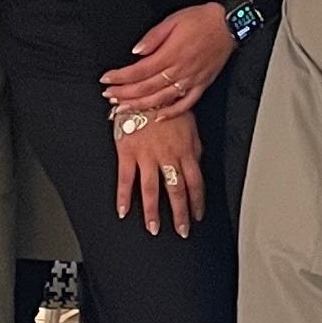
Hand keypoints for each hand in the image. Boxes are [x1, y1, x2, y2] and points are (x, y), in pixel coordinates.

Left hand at [103, 2, 237, 118]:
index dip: (120, 77)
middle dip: (124, 94)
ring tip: (123, 109)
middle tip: (109, 97)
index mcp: (170, 54)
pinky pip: (186, 104)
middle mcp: (179, 70)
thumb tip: (136, 51)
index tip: (106, 79)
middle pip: (146, 88)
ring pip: (161, 99)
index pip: (138, 71)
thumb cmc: (201, 19)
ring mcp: (191, 80)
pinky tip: (158, 118)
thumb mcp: (173, 20)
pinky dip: (172, 113)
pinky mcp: (202, 84)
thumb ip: (153, 37)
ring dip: (140, 106)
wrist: (229, 24)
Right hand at [114, 107, 204, 234]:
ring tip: (153, 228)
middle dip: (180, 214)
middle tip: (181, 231)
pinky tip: (123, 211)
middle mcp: (168, 156)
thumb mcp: (190, 125)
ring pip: (152, 190)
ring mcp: (147, 156)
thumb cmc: (168, 105)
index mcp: (186, 151)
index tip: (197, 216)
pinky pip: (126, 179)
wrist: (146, 91)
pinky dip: (123, 197)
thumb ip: (195, 148)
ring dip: (153, 212)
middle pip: (176, 191)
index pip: (196, 183)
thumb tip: (198, 166)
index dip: (197, 202)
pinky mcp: (128, 153)